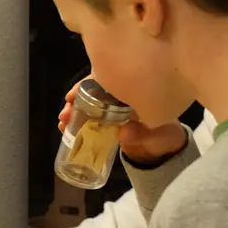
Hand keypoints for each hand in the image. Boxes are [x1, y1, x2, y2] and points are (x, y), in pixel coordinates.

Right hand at [59, 85, 189, 165]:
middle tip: (66, 111)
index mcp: (132, 89)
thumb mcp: (157, 134)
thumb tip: (124, 133)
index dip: (87, 84)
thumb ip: (143, 133)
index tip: (73, 94)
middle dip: (76, 98)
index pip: (106, 79)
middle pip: (92, 91)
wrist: (165, 149)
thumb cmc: (163, 134)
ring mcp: (110, 110)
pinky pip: (88, 120)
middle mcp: (119, 96)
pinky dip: (76, 123)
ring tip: (62, 122)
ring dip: (73, 111)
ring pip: (87, 104)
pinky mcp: (105, 124)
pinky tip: (65, 129)